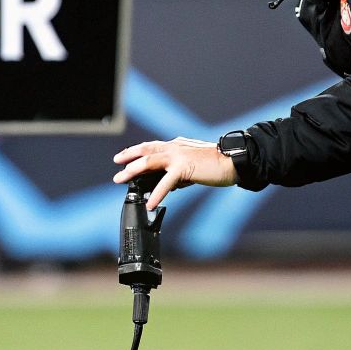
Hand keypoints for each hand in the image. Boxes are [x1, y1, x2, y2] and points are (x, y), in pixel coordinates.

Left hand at [112, 137, 237, 208]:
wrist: (234, 161)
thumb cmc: (218, 164)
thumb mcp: (193, 167)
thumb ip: (178, 174)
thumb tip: (167, 186)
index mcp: (177, 146)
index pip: (152, 147)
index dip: (135, 151)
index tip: (123, 157)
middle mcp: (175, 147)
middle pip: (146, 151)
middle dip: (128, 158)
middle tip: (116, 168)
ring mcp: (179, 155)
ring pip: (149, 161)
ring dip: (133, 170)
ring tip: (120, 179)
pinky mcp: (185, 167)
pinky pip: (166, 182)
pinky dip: (157, 194)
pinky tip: (151, 203)